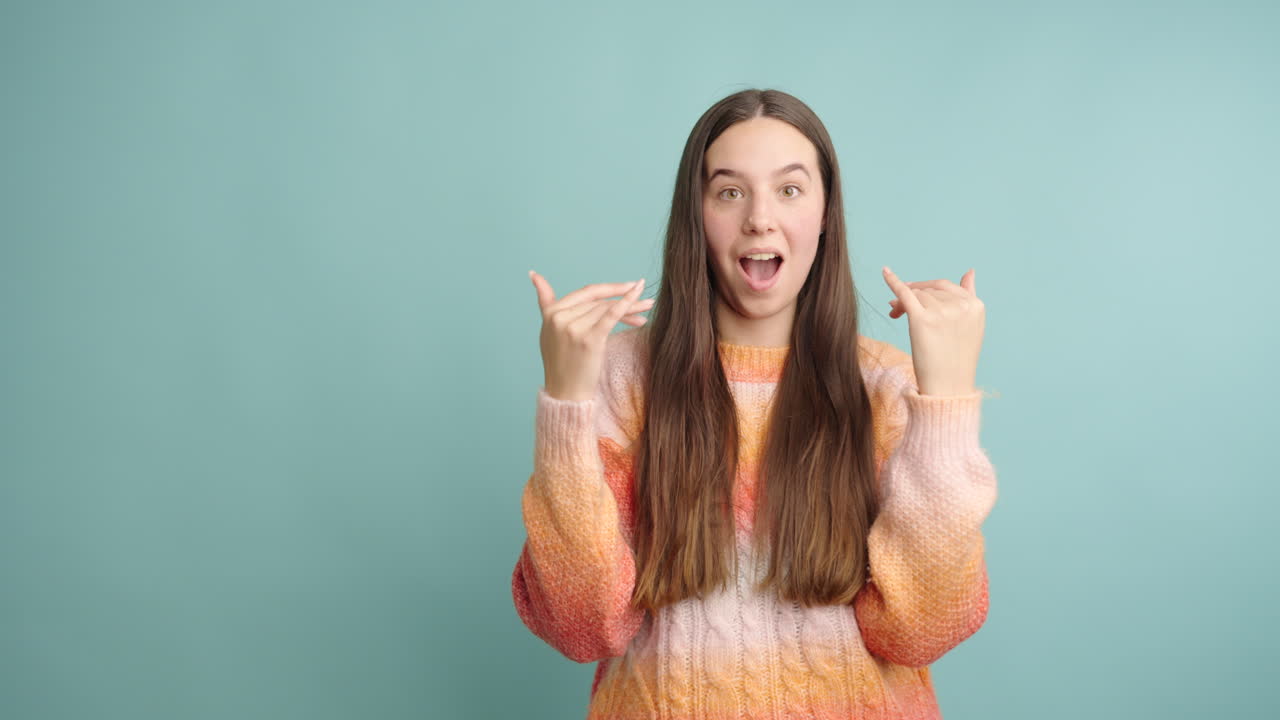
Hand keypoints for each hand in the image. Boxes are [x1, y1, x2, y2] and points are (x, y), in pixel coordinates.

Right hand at [529, 270, 652, 402]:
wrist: (566, 393)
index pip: (586, 293)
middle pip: (599, 301)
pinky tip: (639, 297)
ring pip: (606, 309)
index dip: (609, 289)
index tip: (629, 285)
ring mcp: (573, 328)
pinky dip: (626, 304)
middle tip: (645, 298)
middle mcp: (560, 317)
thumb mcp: (548, 330)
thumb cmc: (561, 363)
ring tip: (647, 309)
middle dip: (623, 299)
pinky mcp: (588, 339)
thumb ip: (545, 301)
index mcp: (551, 313)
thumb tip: (533, 273)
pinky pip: (610, 316)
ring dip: (630, 308)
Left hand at [882, 267, 984, 395]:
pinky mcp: (922, 319)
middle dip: (912, 295)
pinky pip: (905, 293)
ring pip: (915, 294)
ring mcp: (942, 311)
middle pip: (928, 289)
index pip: (944, 286)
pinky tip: (885, 273)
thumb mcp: (971, 325)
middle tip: (897, 308)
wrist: (948, 386)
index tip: (913, 294)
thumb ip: (969, 295)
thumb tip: (970, 271)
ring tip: (895, 314)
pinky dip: (893, 281)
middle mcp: (961, 306)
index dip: (926, 289)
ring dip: (902, 301)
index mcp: (975, 305)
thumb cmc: (956, 358)